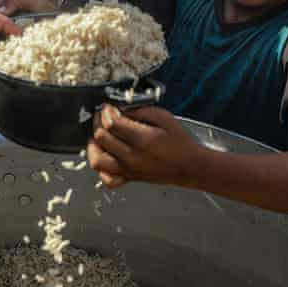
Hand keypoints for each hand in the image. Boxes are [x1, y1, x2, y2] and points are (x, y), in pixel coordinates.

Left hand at [87, 105, 201, 189]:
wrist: (192, 167)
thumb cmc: (181, 142)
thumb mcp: (165, 117)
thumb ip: (141, 110)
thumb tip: (120, 108)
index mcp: (143, 140)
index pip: (111, 124)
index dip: (107, 112)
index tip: (111, 108)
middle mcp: (133, 157)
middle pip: (101, 138)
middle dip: (99, 122)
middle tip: (106, 116)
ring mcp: (129, 170)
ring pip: (97, 160)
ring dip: (95, 145)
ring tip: (102, 135)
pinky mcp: (130, 178)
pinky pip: (107, 178)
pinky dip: (102, 168)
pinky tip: (107, 155)